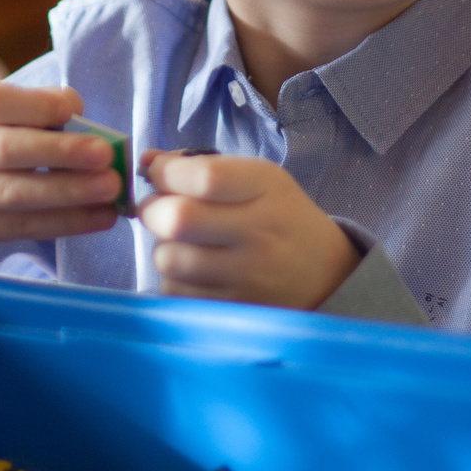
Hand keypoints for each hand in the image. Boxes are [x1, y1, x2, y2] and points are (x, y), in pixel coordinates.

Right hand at [0, 77, 122, 290]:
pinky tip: (99, 217)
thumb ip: (30, 106)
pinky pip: (17, 228)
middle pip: (3, 150)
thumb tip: (80, 113)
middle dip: (59, 152)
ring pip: (11, 194)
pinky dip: (63, 223)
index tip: (77, 109)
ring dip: (67, 193)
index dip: (36, 106)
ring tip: (111, 189)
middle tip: (107, 155)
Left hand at [138, 150, 358, 309]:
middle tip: (159, 209)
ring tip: (180, 242)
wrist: (325, 271)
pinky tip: (193, 271)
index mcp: (266, 188)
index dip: (166, 172)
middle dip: (153, 209)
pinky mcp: (233, 308)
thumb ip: (203, 166)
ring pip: (169, 259)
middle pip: (178, 219)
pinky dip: (174, 278)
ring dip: (163, 246)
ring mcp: (247, 277)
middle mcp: (259, 232)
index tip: (158, 172)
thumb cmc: (280, 215)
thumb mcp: (257, 178)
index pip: (203, 177)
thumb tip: (145, 162)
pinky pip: (176, 292)